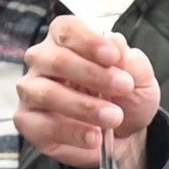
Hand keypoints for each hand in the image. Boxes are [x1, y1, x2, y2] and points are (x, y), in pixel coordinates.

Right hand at [15, 15, 159, 168]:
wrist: (123, 135)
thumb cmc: (125, 98)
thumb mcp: (140, 80)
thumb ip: (133, 63)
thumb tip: (117, 46)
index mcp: (67, 40)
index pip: (67, 30)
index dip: (89, 42)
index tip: (113, 56)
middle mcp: (43, 61)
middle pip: (56, 60)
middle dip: (92, 74)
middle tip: (123, 87)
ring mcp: (32, 91)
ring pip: (47, 93)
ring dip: (83, 106)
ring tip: (113, 117)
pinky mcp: (28, 121)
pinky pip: (43, 126)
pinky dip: (72, 132)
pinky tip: (94, 138)